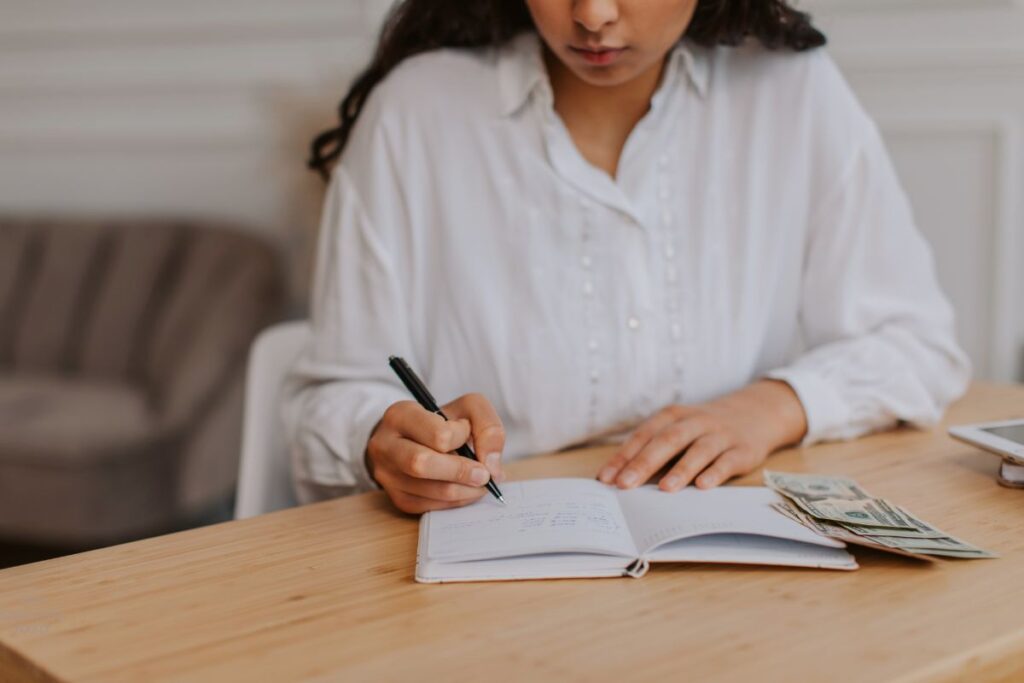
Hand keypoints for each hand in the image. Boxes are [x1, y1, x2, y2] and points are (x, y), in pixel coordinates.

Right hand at [367, 393, 505, 513]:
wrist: (416, 439)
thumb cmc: (443, 422)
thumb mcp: (467, 409)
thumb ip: (487, 426)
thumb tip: (491, 466)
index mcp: (400, 415)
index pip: (437, 434)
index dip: (462, 437)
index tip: (467, 433)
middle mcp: (385, 445)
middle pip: (421, 464)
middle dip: (460, 471)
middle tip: (483, 474)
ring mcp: (387, 475)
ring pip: (429, 491)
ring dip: (464, 490)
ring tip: (480, 482)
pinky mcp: (397, 498)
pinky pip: (430, 507)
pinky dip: (455, 501)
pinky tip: (465, 490)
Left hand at [597, 381, 806, 491]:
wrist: (754, 414)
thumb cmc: (702, 430)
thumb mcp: (677, 430)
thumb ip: (653, 450)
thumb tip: (619, 479)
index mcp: (673, 416)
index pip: (644, 435)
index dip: (624, 456)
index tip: (606, 478)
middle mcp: (695, 422)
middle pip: (667, 440)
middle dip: (644, 463)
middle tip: (625, 484)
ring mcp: (720, 435)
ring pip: (698, 450)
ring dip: (680, 470)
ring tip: (664, 489)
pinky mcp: (742, 449)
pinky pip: (727, 461)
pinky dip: (715, 473)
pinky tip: (703, 486)